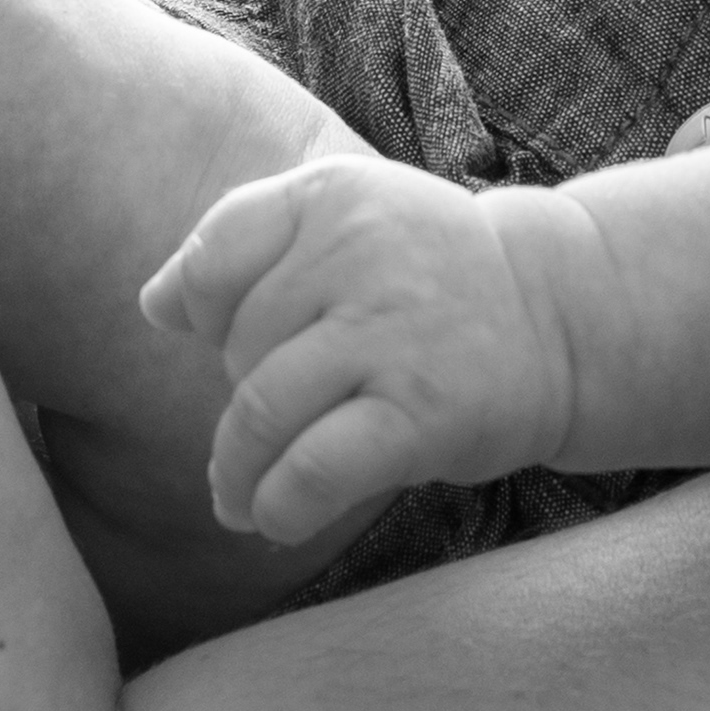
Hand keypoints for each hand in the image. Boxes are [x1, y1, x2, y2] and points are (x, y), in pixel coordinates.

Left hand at [141, 154, 574, 527]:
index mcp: (334, 194)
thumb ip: (248, 248)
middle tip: (275, 426)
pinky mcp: (422, 411)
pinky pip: (311, 472)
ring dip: (236, 475)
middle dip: (239, 401)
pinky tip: (279, 516)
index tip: (239, 345)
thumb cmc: (430, 279)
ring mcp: (392, 331)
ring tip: (242, 498)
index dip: (207, 316)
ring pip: (258, 415)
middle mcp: (360, 251)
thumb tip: (152, 304)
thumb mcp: (348, 224)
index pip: (215, 259)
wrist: (558, 314)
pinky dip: (278, 507)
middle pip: (236, 349)